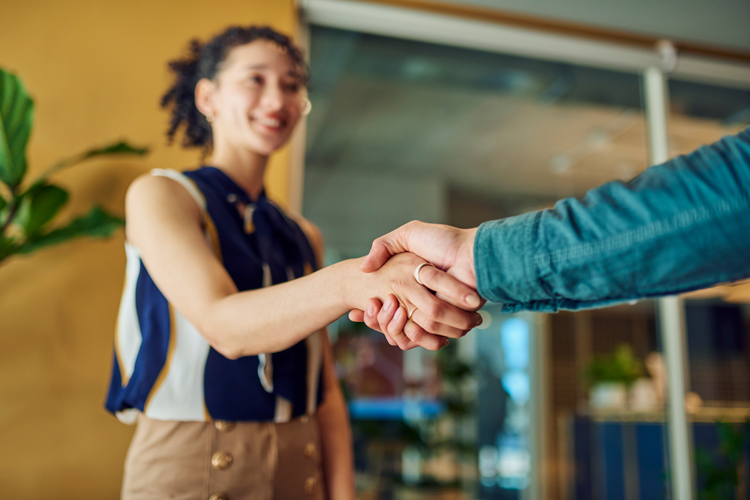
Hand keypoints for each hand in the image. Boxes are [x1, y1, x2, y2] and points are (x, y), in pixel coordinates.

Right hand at [350, 222, 482, 342]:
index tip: (354, 310)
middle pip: (394, 319)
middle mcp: (424, 298)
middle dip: (376, 319)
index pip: (388, 303)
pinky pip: (425, 335)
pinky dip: (410, 335)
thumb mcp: (409, 233)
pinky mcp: (448, 321)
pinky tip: (396, 327)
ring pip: (407, 329)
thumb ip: (384, 245)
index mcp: (414, 283)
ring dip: (388, 326)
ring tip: (374, 315)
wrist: (472, 253)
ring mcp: (436, 309)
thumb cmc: (444, 240)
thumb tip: (364, 267)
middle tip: (355, 314)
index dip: (372, 309)